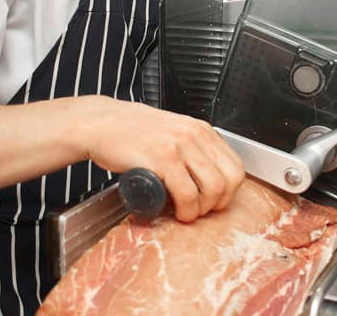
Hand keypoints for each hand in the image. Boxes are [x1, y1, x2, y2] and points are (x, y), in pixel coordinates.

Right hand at [76, 96, 245, 221]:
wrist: (101, 123)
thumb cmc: (131, 131)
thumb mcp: (172, 131)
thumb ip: (190, 147)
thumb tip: (205, 177)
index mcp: (201, 130)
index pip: (235, 166)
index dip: (228, 192)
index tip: (213, 201)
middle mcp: (194, 135)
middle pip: (229, 180)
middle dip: (217, 203)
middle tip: (199, 210)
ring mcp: (179, 146)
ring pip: (212, 188)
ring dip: (201, 209)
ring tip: (186, 212)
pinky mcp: (161, 158)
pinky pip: (187, 193)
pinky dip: (186, 210)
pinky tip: (177, 212)